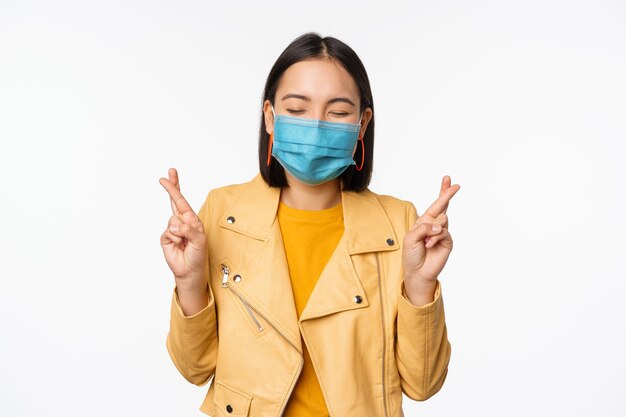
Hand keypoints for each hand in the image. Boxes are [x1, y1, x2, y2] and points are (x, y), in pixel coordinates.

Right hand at [159, 168, 207, 286]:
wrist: (190, 271)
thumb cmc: (198, 255)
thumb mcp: (200, 240)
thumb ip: (190, 229)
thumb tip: (177, 223)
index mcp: (192, 219)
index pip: (182, 201)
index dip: (175, 187)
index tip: (170, 174)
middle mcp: (182, 221)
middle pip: (174, 201)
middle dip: (171, 187)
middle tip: (165, 176)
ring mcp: (173, 229)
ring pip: (173, 220)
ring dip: (181, 231)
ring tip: (185, 242)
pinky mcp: (166, 237)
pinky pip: (169, 232)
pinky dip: (175, 238)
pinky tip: (179, 245)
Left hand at [403, 176, 459, 288]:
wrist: (418, 272)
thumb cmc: (411, 255)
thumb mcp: (411, 237)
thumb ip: (424, 227)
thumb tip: (440, 225)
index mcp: (424, 222)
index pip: (435, 205)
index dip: (442, 192)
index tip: (448, 179)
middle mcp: (434, 226)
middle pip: (443, 206)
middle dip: (447, 194)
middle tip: (456, 185)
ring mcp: (442, 233)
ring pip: (442, 220)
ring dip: (431, 230)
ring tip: (425, 242)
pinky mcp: (447, 241)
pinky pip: (443, 232)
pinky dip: (434, 238)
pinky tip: (429, 245)